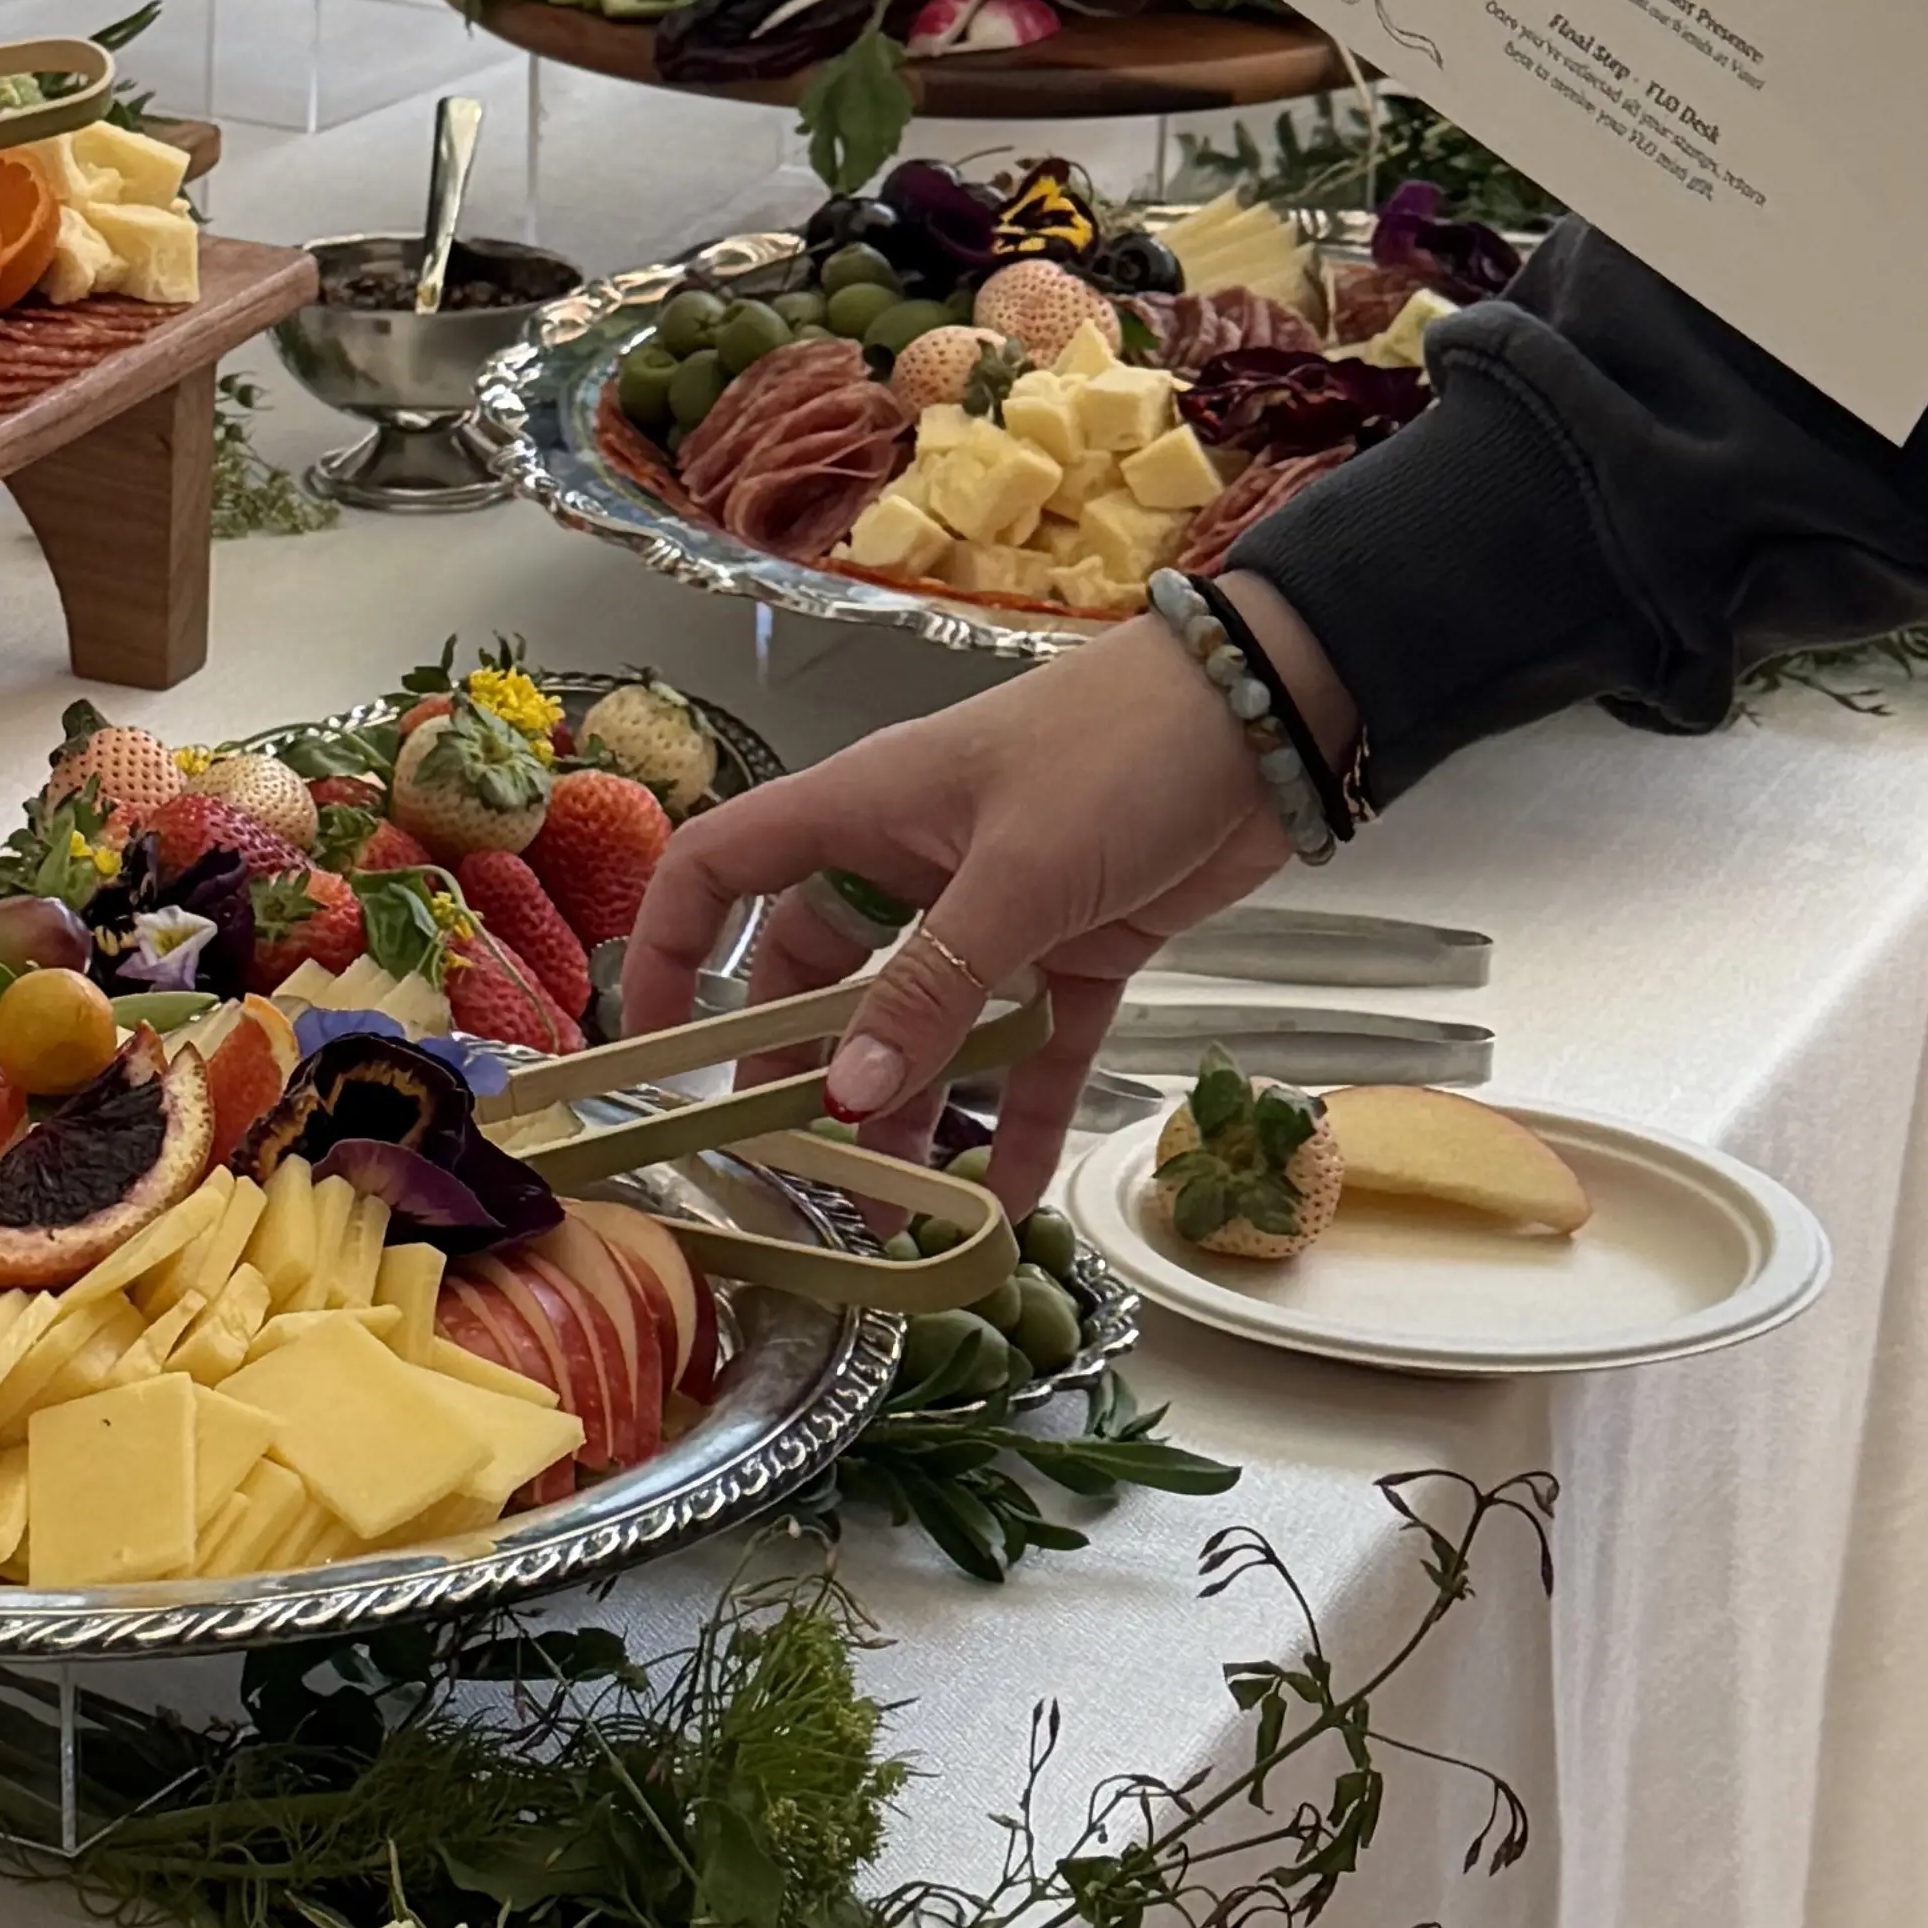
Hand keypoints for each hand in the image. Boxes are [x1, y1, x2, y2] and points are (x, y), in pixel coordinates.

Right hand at [614, 623, 1304, 1205]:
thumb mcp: (1017, 875)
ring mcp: (996, 909)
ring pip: (924, 1027)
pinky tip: (1012, 1203)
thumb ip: (931, 991)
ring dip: (909, 1115)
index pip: (719, 872)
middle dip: (799, 1075)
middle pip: (818, 976)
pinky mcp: (1081, 946)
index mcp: (862, 813)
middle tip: (789, 1174)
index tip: (654, 1056)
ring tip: (894, 1216)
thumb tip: (844, 1101)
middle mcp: (912, 863)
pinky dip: (1022, 1120)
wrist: (1273, 711)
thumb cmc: (1118, 754)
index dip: (668, 954)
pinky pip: (1030, 1049)